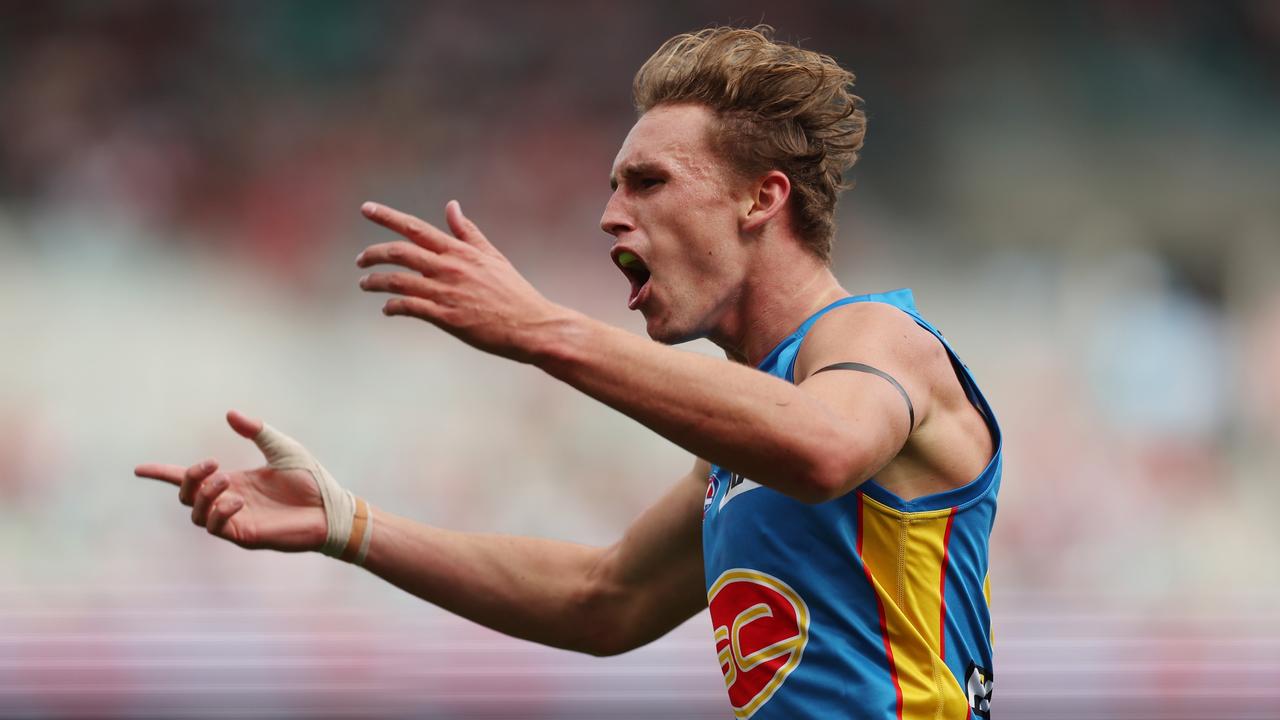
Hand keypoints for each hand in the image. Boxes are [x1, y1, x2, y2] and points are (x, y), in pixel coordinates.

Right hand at [135, 410, 326, 551]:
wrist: (331, 508)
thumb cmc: (310, 480)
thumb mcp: (281, 448)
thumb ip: (256, 432)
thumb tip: (229, 414)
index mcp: (234, 482)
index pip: (190, 481)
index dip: (163, 474)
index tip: (138, 469)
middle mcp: (229, 502)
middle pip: (186, 496)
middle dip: (189, 478)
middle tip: (213, 464)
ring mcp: (236, 521)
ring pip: (196, 514)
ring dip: (203, 495)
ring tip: (226, 480)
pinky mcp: (245, 536)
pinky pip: (216, 528)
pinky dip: (218, 512)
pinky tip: (237, 500)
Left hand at [356, 200, 571, 362]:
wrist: (531, 325)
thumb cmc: (513, 292)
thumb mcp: (492, 256)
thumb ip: (468, 232)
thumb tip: (451, 206)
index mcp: (459, 251)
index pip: (415, 228)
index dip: (387, 217)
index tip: (366, 208)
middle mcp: (449, 268)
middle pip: (398, 253)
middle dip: (372, 254)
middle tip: (360, 259)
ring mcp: (446, 292)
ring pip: (397, 281)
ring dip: (374, 281)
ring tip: (364, 284)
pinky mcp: (446, 317)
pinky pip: (409, 307)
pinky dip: (392, 306)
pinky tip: (387, 309)